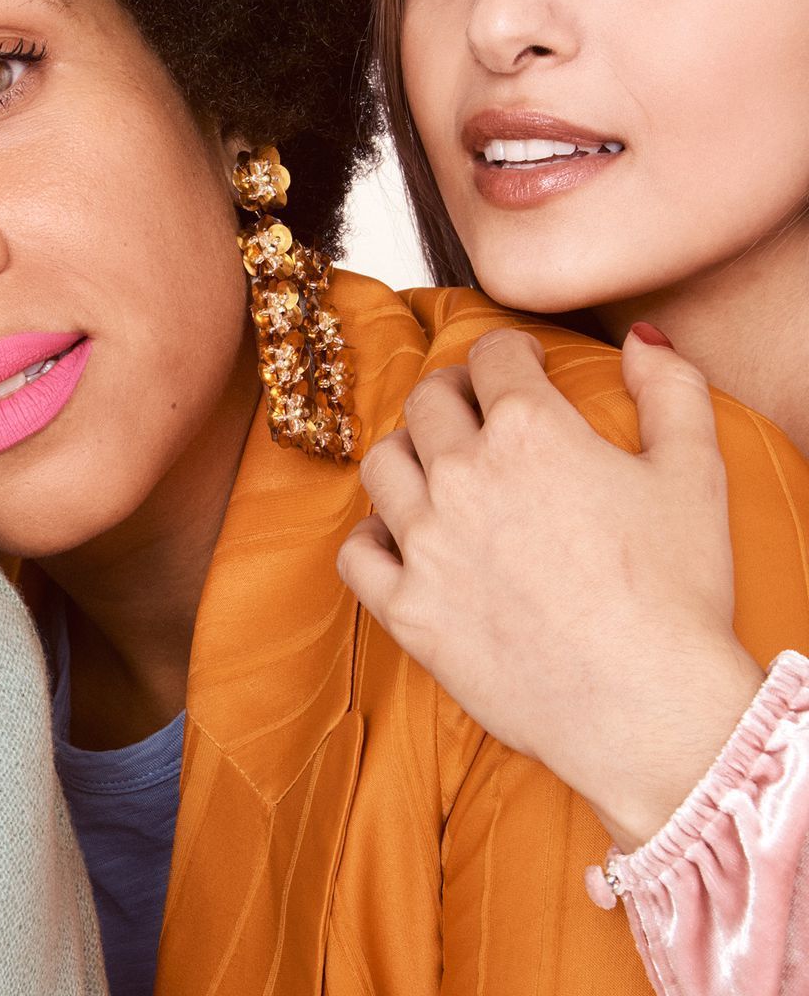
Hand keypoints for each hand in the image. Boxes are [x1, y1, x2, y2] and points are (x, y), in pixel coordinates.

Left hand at [336, 326, 764, 850]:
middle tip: (476, 409)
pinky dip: (372, 538)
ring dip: (409, 456)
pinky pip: (356, 552)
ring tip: (437, 469)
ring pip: (383, 464)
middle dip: (454, 393)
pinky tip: (401, 540)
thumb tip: (642, 341)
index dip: (508, 351)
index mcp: (527, 430)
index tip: (519, 363)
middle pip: (428, 401)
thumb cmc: (677, 595)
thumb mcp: (694, 474)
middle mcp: (461, 474)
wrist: (649, 710)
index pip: (491, 356)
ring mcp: (424, 541)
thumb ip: (671, 390)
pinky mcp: (406, 606)